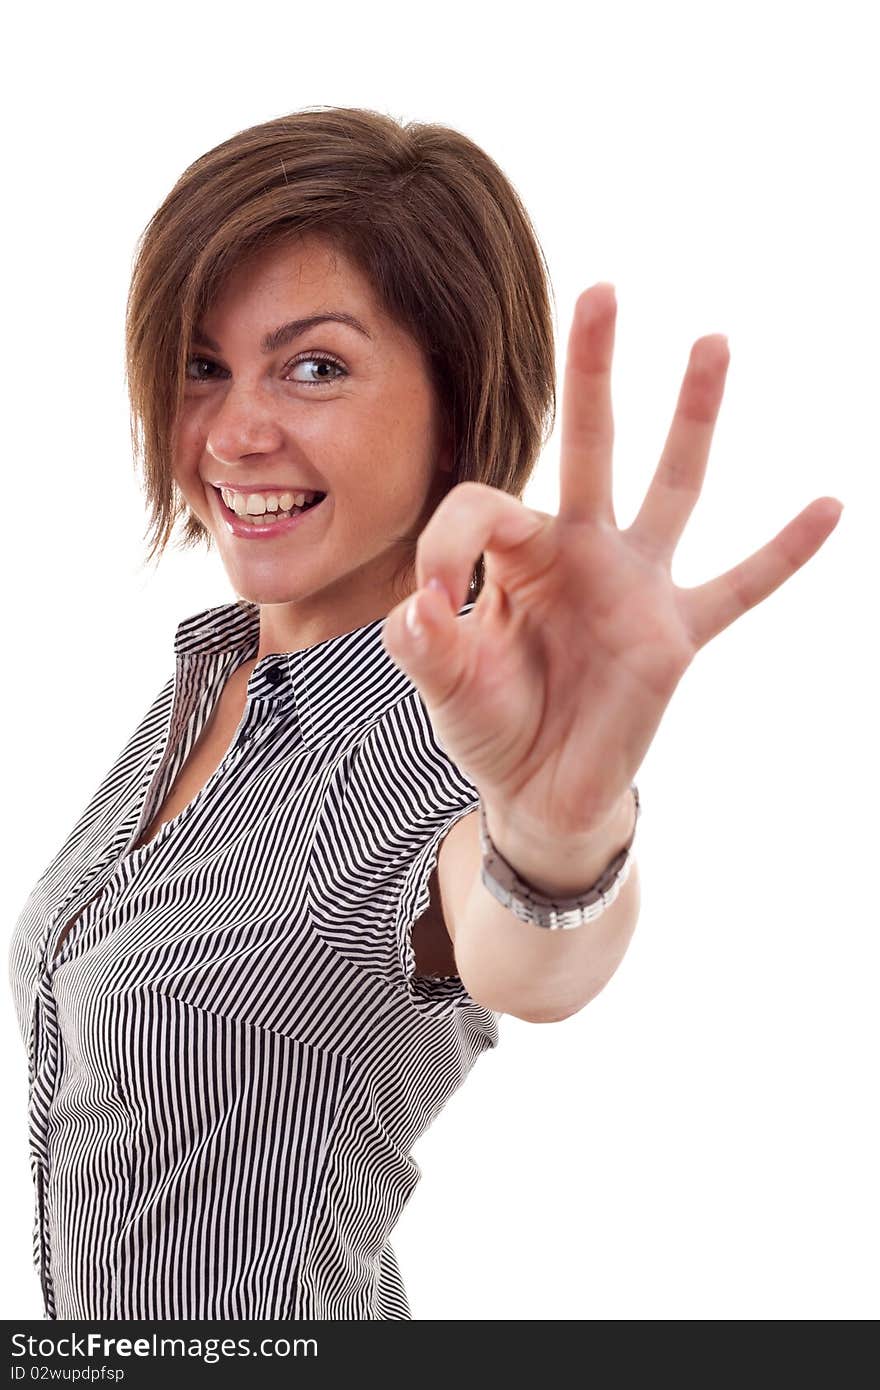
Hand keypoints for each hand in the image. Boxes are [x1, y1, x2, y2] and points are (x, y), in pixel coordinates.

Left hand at [382, 283, 843, 842]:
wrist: (540, 790)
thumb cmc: (492, 726)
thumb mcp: (447, 689)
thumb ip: (426, 649)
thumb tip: (417, 606)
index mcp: (513, 556)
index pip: (482, 506)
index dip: (446, 540)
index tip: (428, 597)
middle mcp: (579, 551)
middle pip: (588, 445)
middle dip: (592, 372)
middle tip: (602, 291)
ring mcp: (635, 585)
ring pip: (670, 488)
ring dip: (691, 418)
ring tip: (711, 341)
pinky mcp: (676, 632)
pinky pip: (739, 586)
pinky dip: (782, 553)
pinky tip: (831, 507)